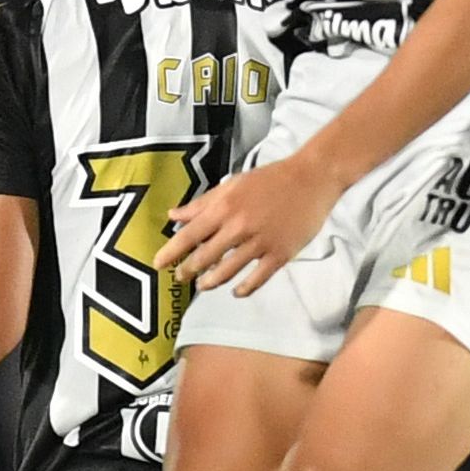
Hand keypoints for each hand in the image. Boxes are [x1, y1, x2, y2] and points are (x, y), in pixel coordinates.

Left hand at [161, 148, 338, 296]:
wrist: (312, 179)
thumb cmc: (269, 179)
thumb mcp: (231, 184)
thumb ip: (201, 204)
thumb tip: (173, 216)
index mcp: (223, 208)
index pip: (188, 236)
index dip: (170, 252)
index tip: (157, 264)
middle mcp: (238, 227)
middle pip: (204, 257)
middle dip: (188, 270)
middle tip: (180, 277)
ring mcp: (260, 242)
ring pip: (228, 271)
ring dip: (211, 282)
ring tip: (203, 285)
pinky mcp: (281, 253)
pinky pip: (258, 278)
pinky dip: (244, 288)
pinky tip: (236, 291)